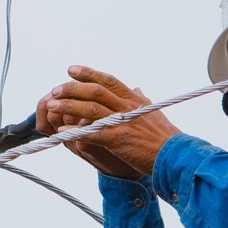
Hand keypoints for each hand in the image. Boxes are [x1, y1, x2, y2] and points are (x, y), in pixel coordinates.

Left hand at [36, 66, 181, 177]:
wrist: (175, 157)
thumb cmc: (165, 137)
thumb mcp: (154, 112)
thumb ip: (141, 100)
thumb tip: (136, 88)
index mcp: (134, 100)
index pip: (107, 81)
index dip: (88, 73)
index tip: (70, 70)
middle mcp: (127, 107)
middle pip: (95, 91)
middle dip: (72, 88)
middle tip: (55, 89)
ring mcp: (123, 123)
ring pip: (91, 109)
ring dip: (69, 106)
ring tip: (52, 106)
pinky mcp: (119, 140)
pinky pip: (92, 133)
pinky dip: (75, 131)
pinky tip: (62, 132)